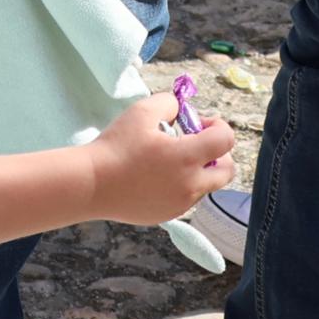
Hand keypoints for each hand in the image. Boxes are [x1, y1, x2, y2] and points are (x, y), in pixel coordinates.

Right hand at [87, 87, 237, 225]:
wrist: (91, 184)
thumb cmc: (115, 146)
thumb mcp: (142, 111)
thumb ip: (169, 103)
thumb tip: (180, 109)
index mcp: (188, 158)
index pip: (226, 140)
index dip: (218, 126)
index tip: (198, 123)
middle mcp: (190, 185)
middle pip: (227, 171)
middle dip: (219, 153)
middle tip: (197, 143)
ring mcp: (180, 204)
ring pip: (207, 186)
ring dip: (200, 169)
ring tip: (171, 158)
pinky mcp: (167, 215)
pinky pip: (187, 198)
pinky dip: (183, 185)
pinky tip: (158, 175)